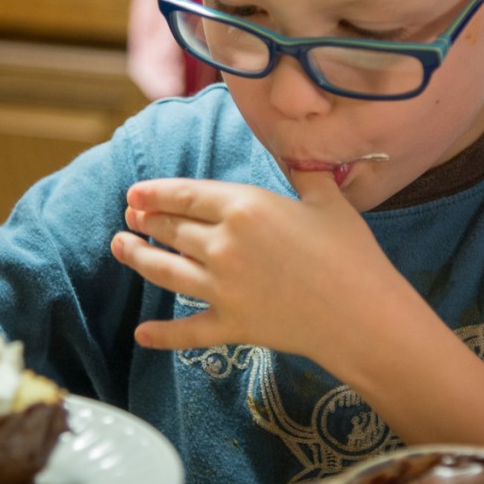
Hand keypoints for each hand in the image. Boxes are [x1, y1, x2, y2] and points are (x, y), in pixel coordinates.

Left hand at [110, 171, 413, 364]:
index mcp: (244, 207)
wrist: (363, 314)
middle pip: (170, 230)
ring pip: (164, 271)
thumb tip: (295, 149)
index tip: (135, 193)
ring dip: (137, 258)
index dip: (155, 193)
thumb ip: (302, 173)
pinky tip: (141, 334)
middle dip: (144, 221)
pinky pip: (186, 331)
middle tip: (129, 218)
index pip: (185, 195)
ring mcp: (222, 288)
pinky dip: (161, 335)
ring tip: (120, 248)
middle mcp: (223, 245)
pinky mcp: (230, 325)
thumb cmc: (351, 253)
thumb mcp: (327, 200)